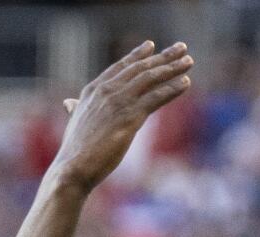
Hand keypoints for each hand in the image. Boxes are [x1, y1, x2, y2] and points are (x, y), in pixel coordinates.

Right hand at [51, 40, 193, 191]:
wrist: (74, 167)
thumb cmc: (75, 150)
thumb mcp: (76, 122)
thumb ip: (76, 109)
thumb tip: (70, 103)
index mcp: (93, 90)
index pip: (120, 67)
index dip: (137, 56)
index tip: (151, 46)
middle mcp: (106, 91)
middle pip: (140, 68)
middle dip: (163, 57)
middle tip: (181, 47)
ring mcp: (118, 102)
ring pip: (150, 79)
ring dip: (172, 68)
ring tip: (189, 61)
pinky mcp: (130, 117)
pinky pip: (156, 97)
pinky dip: (172, 89)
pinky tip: (186, 83)